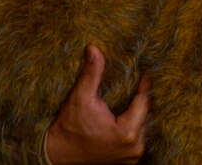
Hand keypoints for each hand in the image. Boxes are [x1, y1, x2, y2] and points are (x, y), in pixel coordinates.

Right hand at [45, 45, 149, 164]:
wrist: (56, 154)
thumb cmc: (68, 127)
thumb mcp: (80, 97)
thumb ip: (91, 73)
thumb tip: (93, 48)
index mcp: (126, 133)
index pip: (143, 103)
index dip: (144, 86)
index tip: (146, 72)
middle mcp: (134, 147)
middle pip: (145, 115)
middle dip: (142, 99)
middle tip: (142, 80)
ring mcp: (132, 156)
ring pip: (143, 126)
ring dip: (139, 113)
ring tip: (138, 94)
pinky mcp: (128, 160)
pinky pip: (138, 136)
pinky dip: (135, 124)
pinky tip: (130, 112)